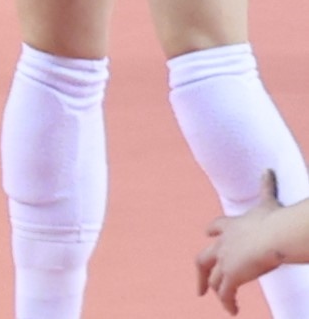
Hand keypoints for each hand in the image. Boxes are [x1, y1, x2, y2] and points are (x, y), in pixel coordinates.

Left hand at [198, 173, 299, 310]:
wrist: (273, 236)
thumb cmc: (273, 220)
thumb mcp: (267, 202)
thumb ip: (266, 187)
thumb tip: (268, 169)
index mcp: (231, 226)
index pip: (216, 227)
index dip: (212, 231)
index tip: (207, 232)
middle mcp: (223, 244)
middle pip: (203, 259)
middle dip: (201, 272)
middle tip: (199, 286)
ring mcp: (225, 261)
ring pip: (213, 279)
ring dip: (216, 291)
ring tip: (222, 302)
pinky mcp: (231, 276)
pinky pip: (225, 293)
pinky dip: (228, 303)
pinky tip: (233, 311)